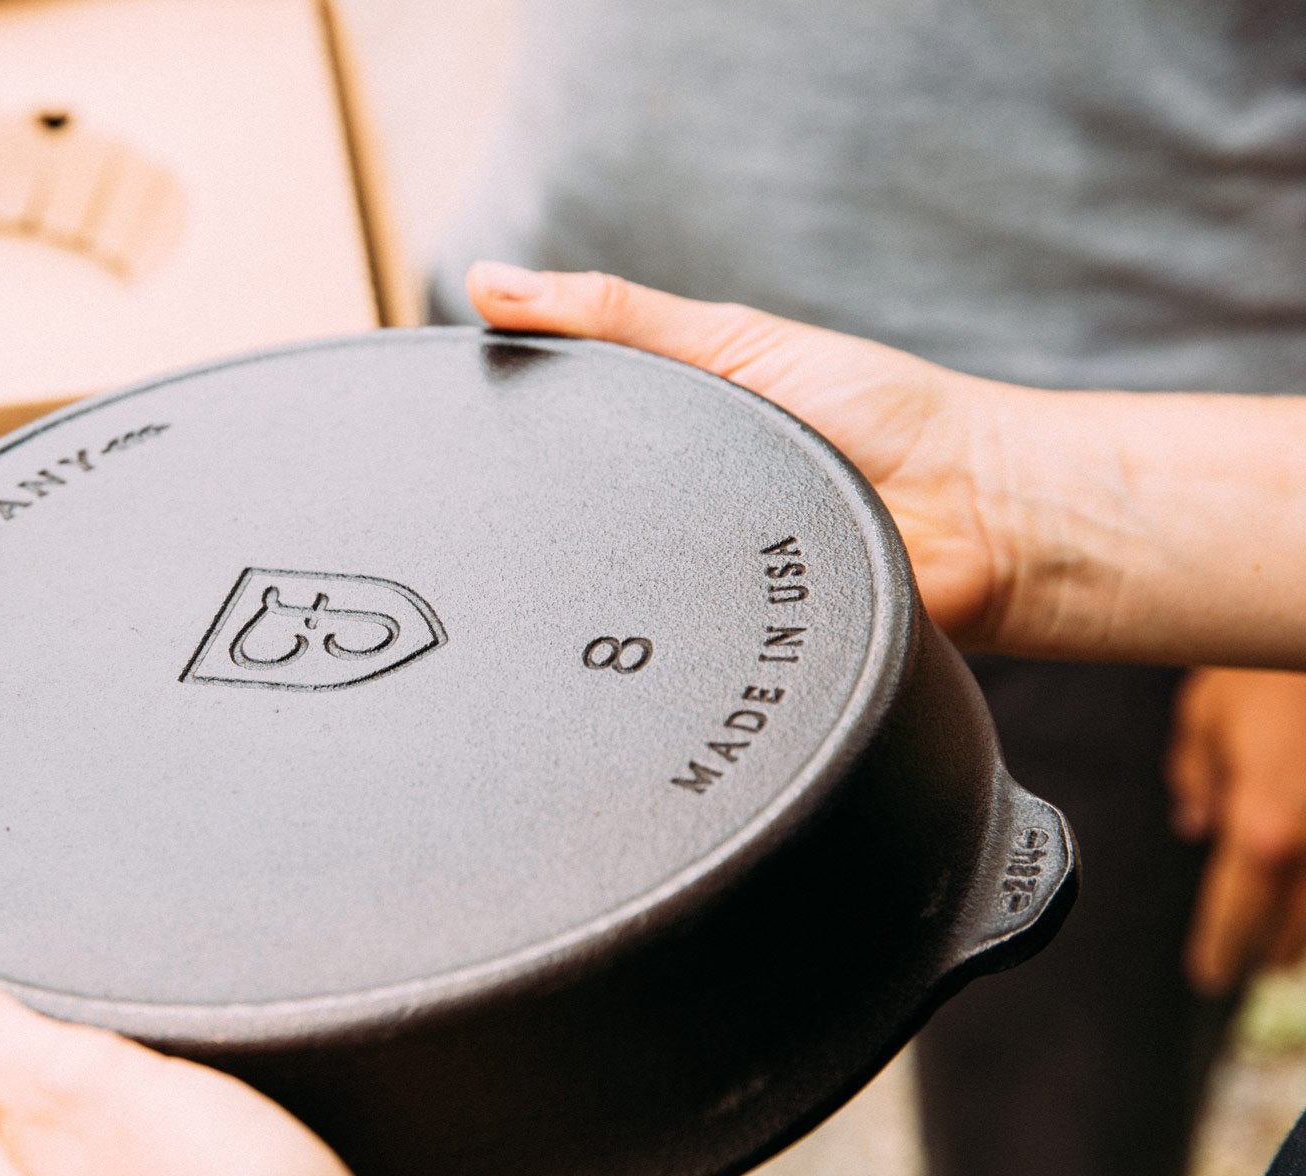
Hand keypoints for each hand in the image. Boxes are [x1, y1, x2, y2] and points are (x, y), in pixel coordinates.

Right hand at [465, 262, 1017, 642]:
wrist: (984, 522)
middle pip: (565, 511)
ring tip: (574, 543)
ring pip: (601, 581)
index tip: (444, 404)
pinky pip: (657, 639)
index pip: (558, 420)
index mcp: (670, 426)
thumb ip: (619, 315)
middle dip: (534, 507)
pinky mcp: (714, 641)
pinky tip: (630, 602)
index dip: (499, 414)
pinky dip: (644, 623)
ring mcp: (691, 575)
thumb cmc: (887, 417)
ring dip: (591, 567)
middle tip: (491, 488)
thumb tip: (494, 281)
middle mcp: (670, 504)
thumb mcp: (733, 340)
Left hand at [1170, 667, 1305, 994]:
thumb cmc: (1264, 664)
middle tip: (1254, 965)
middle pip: (1301, 930)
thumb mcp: (1208, 712)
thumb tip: (1197, 824)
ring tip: (1289, 948)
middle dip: (1274, 951)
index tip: (1207, 974)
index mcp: (1264, 827)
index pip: (1239, 915)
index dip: (1221, 949)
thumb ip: (1198, 775)